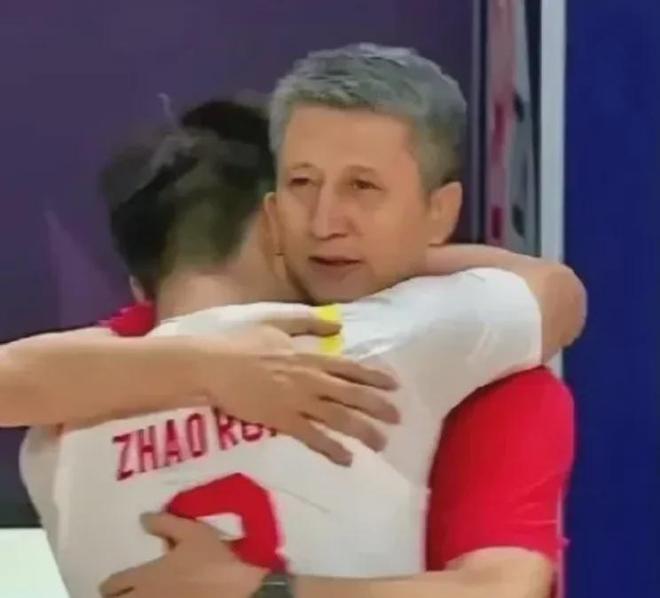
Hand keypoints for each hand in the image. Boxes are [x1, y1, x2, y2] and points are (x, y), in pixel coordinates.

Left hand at [100, 513, 263, 597]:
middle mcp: (145, 597)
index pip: (112, 585)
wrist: (238, 588)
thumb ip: (165, 523)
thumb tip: (143, 518)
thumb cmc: (213, 559)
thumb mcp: (192, 532)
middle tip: (124, 593)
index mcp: (146, 576)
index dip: (111, 584)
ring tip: (141, 596)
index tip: (114, 583)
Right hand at [196, 314, 399, 465]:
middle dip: (377, 407)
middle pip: (352, 395)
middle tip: (398, 418)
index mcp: (309, 357)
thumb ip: (308, 323)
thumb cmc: (242, 342)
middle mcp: (310, 380)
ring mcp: (298, 402)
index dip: (373, 378)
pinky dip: (332, 449)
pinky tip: (346, 459)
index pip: (349, 369)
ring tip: (381, 443)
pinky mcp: (282, 421)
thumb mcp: (276, 322)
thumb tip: (337, 324)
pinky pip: (313, 437)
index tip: (394, 386)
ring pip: (339, 418)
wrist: (214, 366)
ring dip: (363, 431)